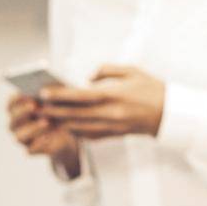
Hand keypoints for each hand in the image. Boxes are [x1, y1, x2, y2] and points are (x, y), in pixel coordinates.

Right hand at [7, 92, 81, 175]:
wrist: (67, 129)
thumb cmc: (58, 108)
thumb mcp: (56, 97)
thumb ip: (50, 91)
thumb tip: (49, 86)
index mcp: (17, 108)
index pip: (10, 104)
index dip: (16, 99)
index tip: (26, 93)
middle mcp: (16, 124)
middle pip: (13, 120)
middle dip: (22, 112)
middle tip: (34, 106)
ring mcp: (22, 138)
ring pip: (19, 137)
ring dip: (31, 129)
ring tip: (46, 122)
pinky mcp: (32, 149)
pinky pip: (30, 150)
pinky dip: (39, 144)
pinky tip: (48, 137)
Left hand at [37, 64, 164, 139]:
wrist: (169, 114)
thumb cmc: (151, 88)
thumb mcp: (131, 70)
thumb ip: (107, 70)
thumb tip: (87, 78)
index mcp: (114, 94)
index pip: (81, 96)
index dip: (60, 95)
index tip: (44, 93)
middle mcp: (111, 113)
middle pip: (75, 114)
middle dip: (53, 111)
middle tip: (36, 107)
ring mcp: (111, 126)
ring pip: (79, 127)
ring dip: (60, 123)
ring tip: (45, 117)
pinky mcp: (113, 135)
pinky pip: (89, 135)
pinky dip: (74, 131)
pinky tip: (64, 126)